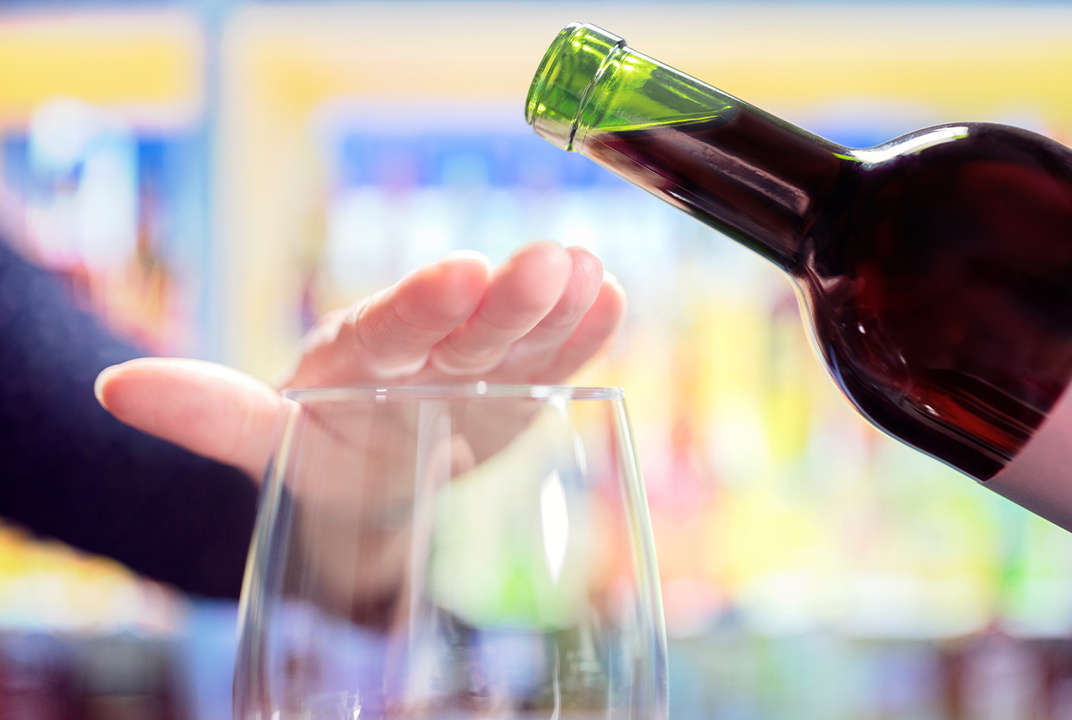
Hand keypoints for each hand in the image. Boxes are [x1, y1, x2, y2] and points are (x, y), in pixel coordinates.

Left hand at [94, 241, 625, 480]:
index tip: (461, 270)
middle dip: (507, 297)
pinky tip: (611, 298)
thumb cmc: (320, 449)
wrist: (376, 478)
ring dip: (554, 307)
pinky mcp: (519, 387)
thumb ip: (209, 414)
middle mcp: (424, 347)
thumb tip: (114, 385)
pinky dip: (582, 335)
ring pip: (518, 335)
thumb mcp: (265, 440)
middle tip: (550, 260)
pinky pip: (552, 361)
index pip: (391, 325)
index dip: (424, 304)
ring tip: (589, 272)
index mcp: (359, 351)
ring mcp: (477, 365)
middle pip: (466, 323)